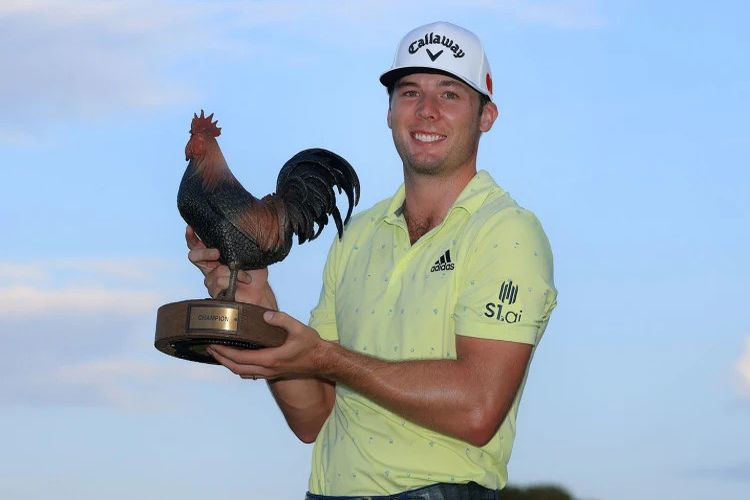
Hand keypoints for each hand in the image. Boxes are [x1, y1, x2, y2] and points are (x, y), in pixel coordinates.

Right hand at [185, 225, 274, 306]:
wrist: (261, 291)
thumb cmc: (255, 272)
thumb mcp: (248, 253)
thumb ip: (238, 244)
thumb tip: (237, 227)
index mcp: (214, 256)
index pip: (197, 245)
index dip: (191, 237)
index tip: (190, 228)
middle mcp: (209, 267)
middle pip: (193, 256)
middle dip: (205, 252)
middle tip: (218, 253)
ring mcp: (210, 281)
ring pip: (214, 271)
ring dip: (232, 271)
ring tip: (245, 275)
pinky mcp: (215, 292)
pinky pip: (218, 282)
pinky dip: (233, 281)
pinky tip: (243, 281)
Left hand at [207, 310, 326, 380]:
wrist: (323, 361)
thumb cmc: (311, 345)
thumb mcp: (299, 329)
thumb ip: (282, 320)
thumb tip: (265, 315)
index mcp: (271, 359)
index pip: (240, 358)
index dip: (224, 352)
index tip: (212, 344)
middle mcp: (267, 369)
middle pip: (237, 368)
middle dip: (221, 358)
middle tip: (209, 348)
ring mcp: (270, 373)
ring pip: (242, 373)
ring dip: (228, 364)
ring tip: (218, 353)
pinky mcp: (273, 372)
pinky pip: (250, 373)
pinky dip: (239, 367)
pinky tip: (237, 359)